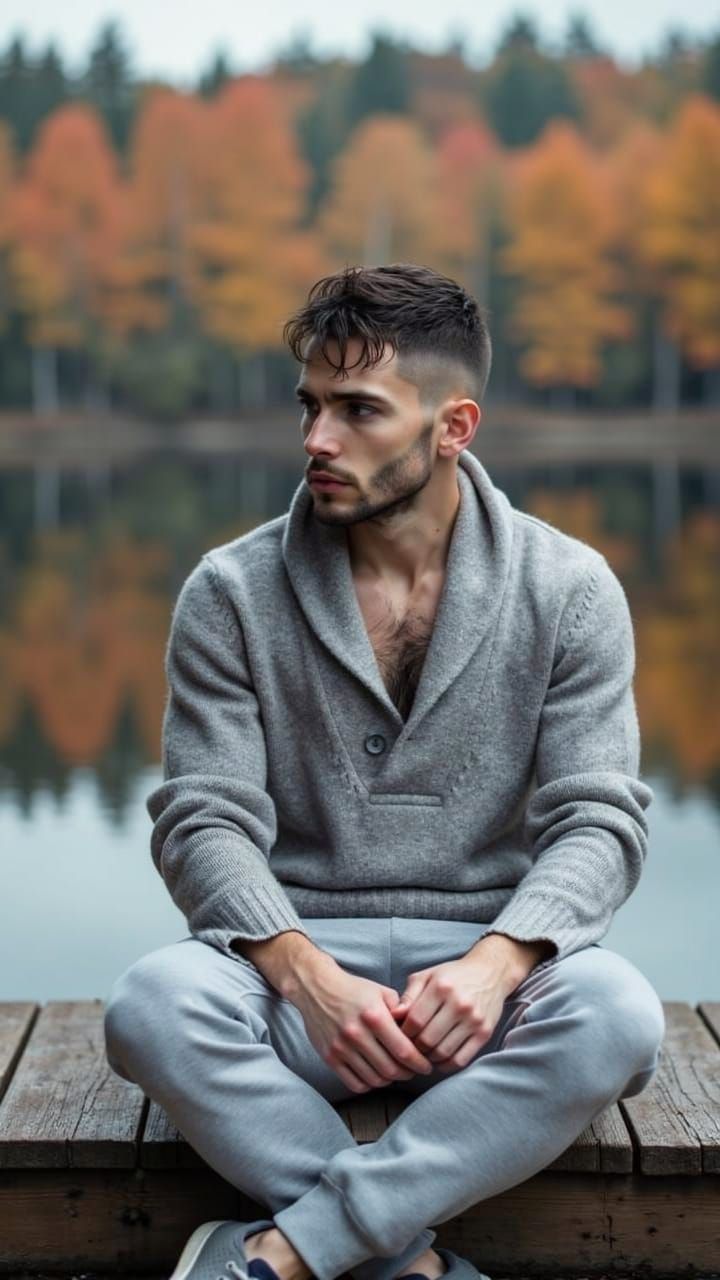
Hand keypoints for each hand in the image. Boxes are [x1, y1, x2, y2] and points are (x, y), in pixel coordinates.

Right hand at [291, 957, 435, 1093]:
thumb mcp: (381, 992)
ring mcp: (341, 1048)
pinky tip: (376, 1076)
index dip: (420, 1063)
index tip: (427, 1066)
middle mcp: (356, 1033)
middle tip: (414, 1071)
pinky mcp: (329, 1058)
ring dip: (390, 1080)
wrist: (316, 987)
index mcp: (373, 1016)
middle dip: (407, 1074)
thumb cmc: (353, 989)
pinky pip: (354, 1083)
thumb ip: (402, 1010)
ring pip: (374, 1079)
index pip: (404, 1051)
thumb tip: (419, 1030)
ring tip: (396, 1072)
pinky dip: (370, 1085)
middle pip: (390, 1069)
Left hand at [391, 955, 509, 1072]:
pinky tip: (439, 1059)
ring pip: (443, 1053)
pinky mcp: (485, 1033)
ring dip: (429, 1058)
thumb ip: (409, 995)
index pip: (415, 1021)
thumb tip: (394, 1016)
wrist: (491, 973)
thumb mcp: (427, 976)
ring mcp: (474, 1020)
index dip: (403, 1033)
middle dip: (415, 1048)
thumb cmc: (453, 975)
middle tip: (411, 1047)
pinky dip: (446, 1065)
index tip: (400, 1035)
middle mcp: (459, 1004)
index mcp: (441, 987)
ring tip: (423, 1053)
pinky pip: (461, 1060)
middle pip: (428, 1040)